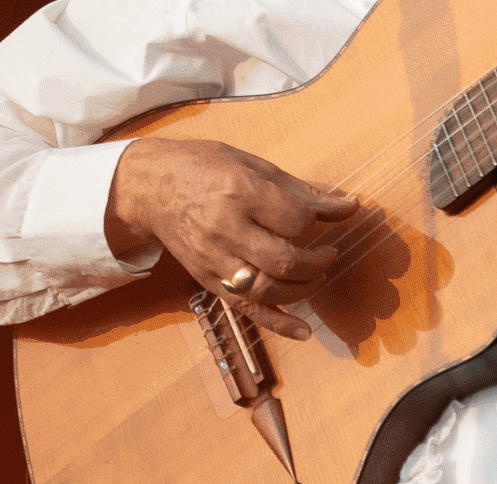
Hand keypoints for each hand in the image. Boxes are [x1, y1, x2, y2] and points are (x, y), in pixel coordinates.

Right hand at [106, 137, 358, 339]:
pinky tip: (303, 331)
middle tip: (330, 253)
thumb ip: (299, 188)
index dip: (325, 218)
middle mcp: (225, 229)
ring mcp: (214, 259)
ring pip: (267, 289)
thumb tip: (345, 204)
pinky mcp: (208, 280)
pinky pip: (246, 309)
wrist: (151, 187)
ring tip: (317, 276)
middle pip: (283, 259)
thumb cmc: (205, 168)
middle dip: (318, 261)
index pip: (296, 218)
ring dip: (303, 289)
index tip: (340, 213)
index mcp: (240, 192)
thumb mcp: (252, 165)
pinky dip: (278, 324)